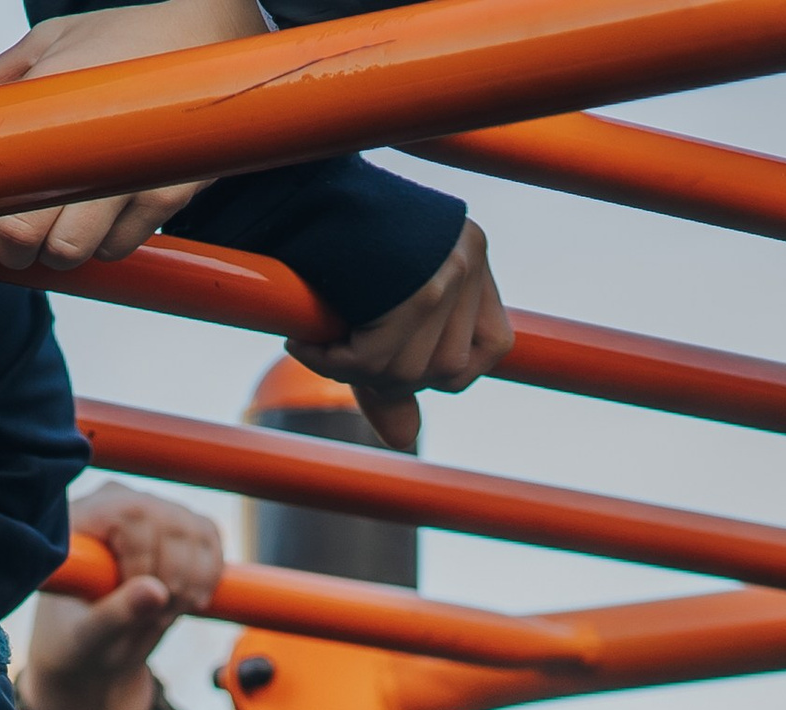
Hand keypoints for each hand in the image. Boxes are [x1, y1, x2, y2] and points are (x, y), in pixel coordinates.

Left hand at [0, 0, 265, 274]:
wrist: (208, 35)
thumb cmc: (120, 41)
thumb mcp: (48, 43)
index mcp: (46, 98)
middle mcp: (87, 142)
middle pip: (24, 239)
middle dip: (12, 245)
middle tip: (17, 226)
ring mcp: (128, 174)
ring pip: (70, 254)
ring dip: (59, 248)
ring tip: (65, 215)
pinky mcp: (165, 195)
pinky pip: (116, 250)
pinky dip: (103, 244)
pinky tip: (104, 210)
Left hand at [21, 485, 219, 709]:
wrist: (94, 645)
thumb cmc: (77, 641)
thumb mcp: (88, 638)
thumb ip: (115, 614)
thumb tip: (156, 592)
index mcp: (83, 519)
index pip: (133, 515)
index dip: (145, 564)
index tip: (136, 609)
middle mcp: (118, 503)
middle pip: (171, 522)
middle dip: (173, 580)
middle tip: (157, 620)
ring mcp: (152, 510)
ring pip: (197, 530)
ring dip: (193, 583)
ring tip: (166, 615)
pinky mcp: (178, 525)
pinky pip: (210, 536)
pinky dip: (209, 576)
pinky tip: (188, 602)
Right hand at [290, 220, 511, 452]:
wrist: (291, 192)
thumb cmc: (328, 247)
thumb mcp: (374, 315)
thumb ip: (395, 374)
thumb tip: (407, 441)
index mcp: (473, 255)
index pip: (494, 348)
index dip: (445, 370)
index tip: (397, 359)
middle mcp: (469, 256)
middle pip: (449, 369)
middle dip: (392, 377)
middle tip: (342, 352)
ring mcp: (450, 267)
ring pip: (415, 370)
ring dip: (359, 372)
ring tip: (320, 343)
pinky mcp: (420, 285)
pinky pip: (381, 360)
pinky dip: (335, 364)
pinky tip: (302, 345)